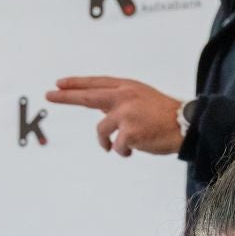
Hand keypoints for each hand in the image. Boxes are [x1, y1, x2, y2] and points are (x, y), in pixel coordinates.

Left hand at [45, 77, 183, 155]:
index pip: (96, 83)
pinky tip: (132, 151)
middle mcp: (124, 97)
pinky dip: (122, 151)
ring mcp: (125, 114)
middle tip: (48, 95)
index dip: (76, 83)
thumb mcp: (141, 98)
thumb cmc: (164, 114)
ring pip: (101, 130)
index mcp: (127, 87)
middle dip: (66, 96)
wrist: (186, 124)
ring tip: (118, 146)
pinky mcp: (129, 132)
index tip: (59, 83)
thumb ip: (119, 100)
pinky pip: (116, 147)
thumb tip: (97, 107)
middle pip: (87, 97)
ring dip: (106, 142)